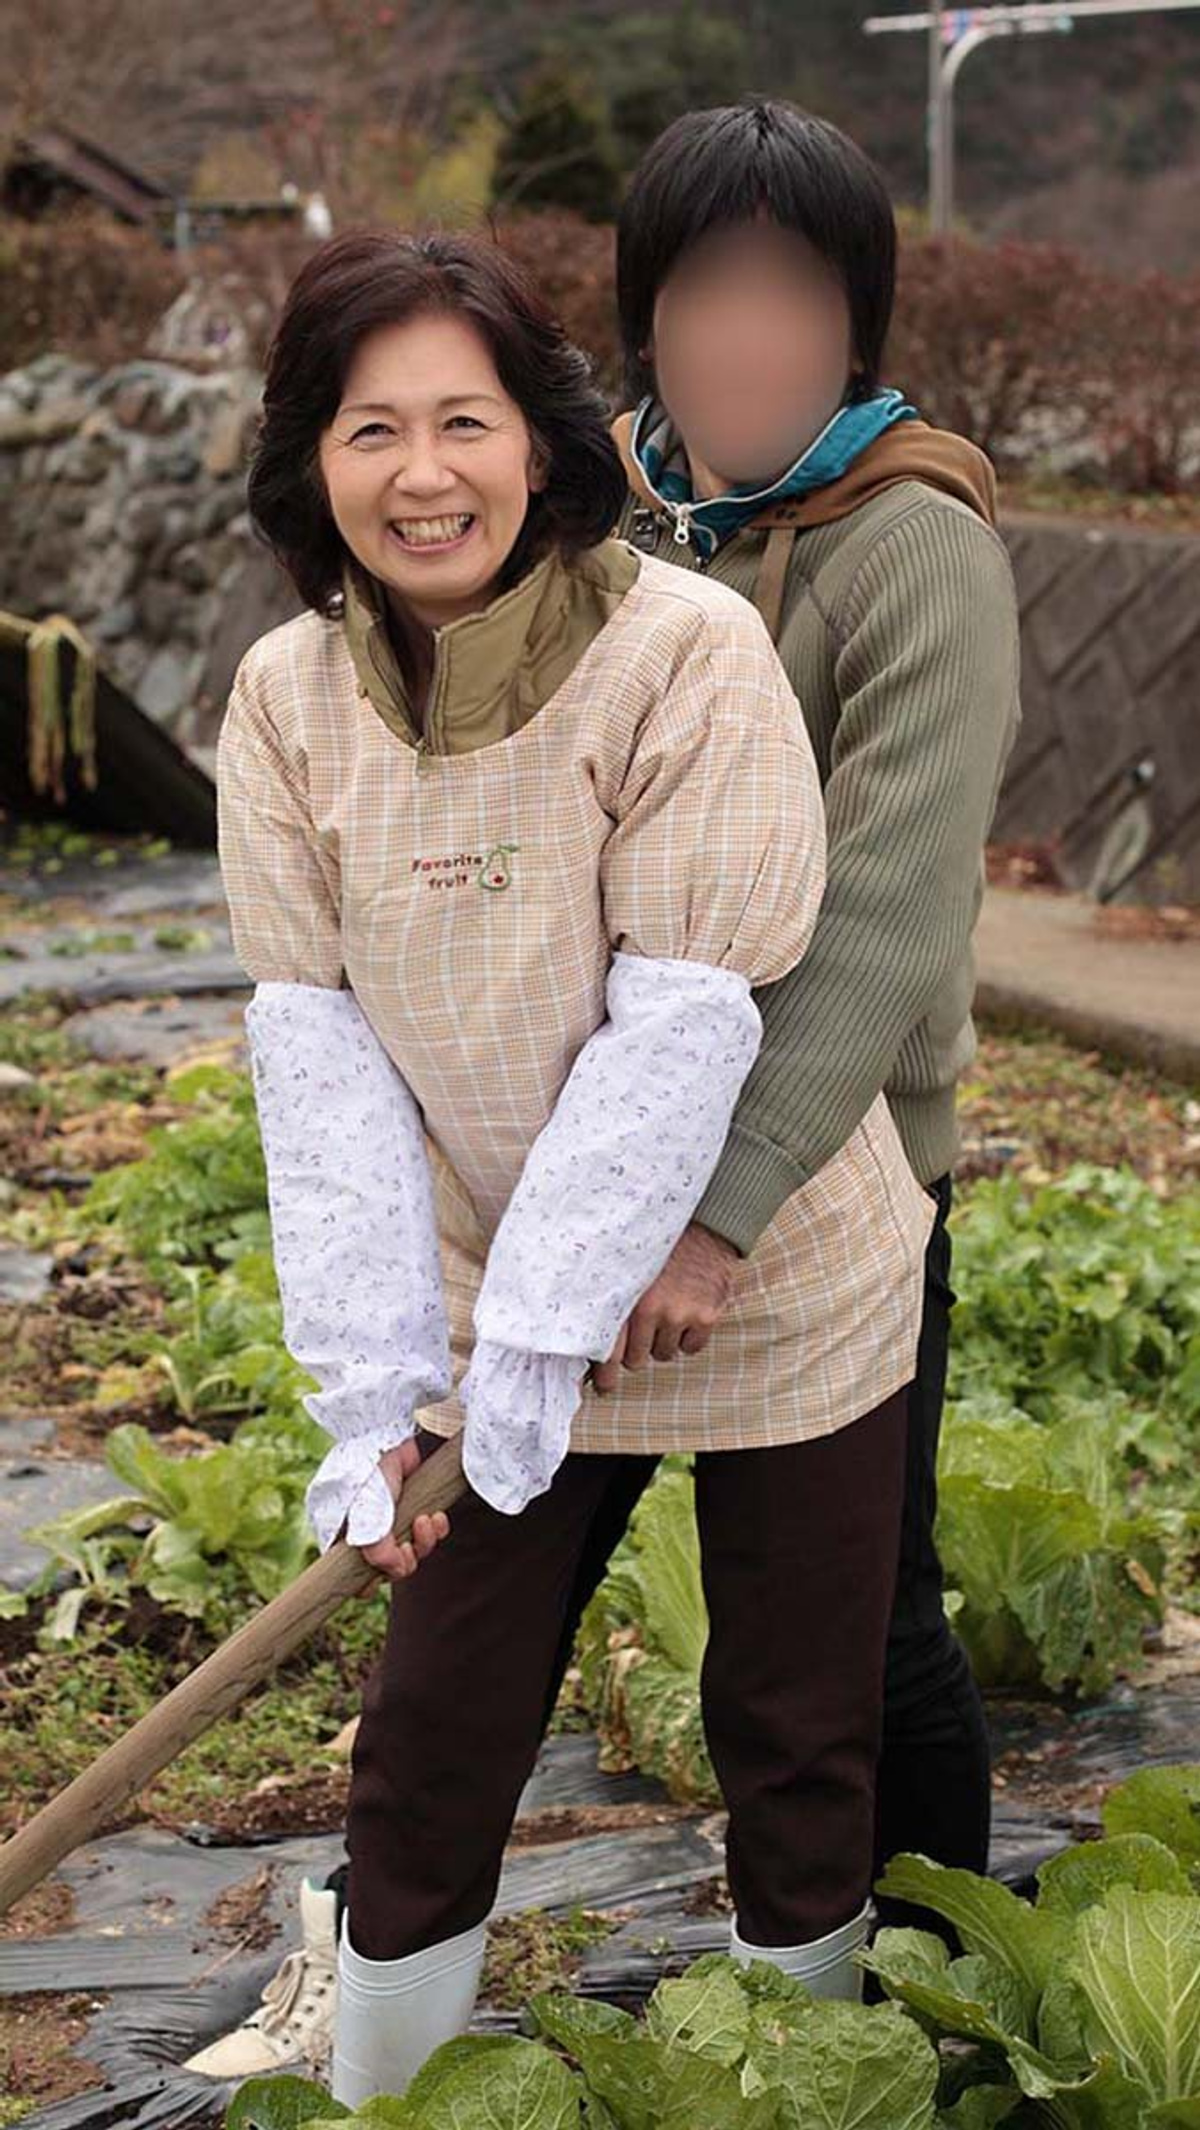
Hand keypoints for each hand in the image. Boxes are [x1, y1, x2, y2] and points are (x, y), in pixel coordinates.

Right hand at [358, 1437, 451, 1583]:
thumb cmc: (368, 1468)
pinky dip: (435, 1530)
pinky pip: (426, 1532)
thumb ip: (378, 1548)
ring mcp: (388, 1518)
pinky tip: (437, 1516)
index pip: (350, 1576)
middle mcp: (363, 1530)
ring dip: (424, 1543)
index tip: (386, 1572)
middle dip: (405, 1559)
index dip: (370, 1581)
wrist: (388, 1430)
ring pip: (410, 1550)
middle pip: (386, 1567)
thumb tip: (395, 1571)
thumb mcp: (367, 1511)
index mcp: (341, 1535)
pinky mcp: (411, 1506)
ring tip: (427, 1521)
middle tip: (412, 1547)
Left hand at [590, 1222, 741, 1393]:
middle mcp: (650, 1310)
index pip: (608, 1351)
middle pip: (636, 1360)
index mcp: (624, 1297)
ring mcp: (680, 1315)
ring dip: (662, 1341)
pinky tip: (685, 1315)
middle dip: (636, 1351)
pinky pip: (691, 1349)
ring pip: (664, 1354)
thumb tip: (586, 1338)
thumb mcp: (624, 1266)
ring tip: (665, 1313)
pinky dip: (687, 1337)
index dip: (604, 1374)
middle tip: (640, 1332)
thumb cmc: (658, 1247)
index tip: (603, 1387)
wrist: (703, 1226)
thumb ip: (607, 1298)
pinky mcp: (706, 1317)